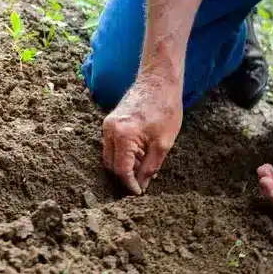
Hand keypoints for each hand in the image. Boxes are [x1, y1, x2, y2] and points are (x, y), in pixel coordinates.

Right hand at [102, 77, 181, 194]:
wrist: (159, 81)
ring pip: (109, 156)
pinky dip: (122, 154)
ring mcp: (107, 125)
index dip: (130, 184)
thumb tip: (141, 185)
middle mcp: (110, 131)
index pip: (121, 170)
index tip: (139, 192)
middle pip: (111, 165)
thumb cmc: (165, 109)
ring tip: (143, 167)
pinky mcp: (109, 122)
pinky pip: (111, 145)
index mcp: (123, 136)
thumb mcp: (163, 144)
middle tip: (141, 183)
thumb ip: (150, 167)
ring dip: (123, 165)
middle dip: (125, 177)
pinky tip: (139, 154)